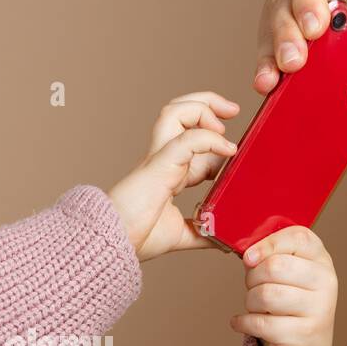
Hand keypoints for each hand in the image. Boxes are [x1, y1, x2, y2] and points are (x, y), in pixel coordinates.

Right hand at [107, 92, 240, 261]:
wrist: (112, 243)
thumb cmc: (135, 239)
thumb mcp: (180, 235)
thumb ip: (201, 234)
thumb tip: (224, 240)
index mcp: (166, 172)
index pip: (191, 139)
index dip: (215, 140)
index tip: (233, 153)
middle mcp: (162, 159)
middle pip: (179, 110)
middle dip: (208, 102)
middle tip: (232, 110)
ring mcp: (159, 159)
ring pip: (175, 111)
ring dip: (203, 109)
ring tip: (222, 126)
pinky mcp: (159, 165)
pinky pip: (187, 139)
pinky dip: (211, 138)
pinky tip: (228, 149)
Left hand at [231, 227, 336, 345]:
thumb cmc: (291, 303)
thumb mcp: (287, 275)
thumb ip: (269, 258)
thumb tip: (248, 255)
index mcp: (321, 260)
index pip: (298, 238)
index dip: (268, 244)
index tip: (248, 257)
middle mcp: (325, 282)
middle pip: (275, 266)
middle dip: (252, 278)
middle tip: (252, 287)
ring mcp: (319, 309)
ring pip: (266, 295)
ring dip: (249, 301)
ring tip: (254, 306)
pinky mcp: (305, 334)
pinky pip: (261, 323)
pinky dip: (243, 322)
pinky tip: (241, 322)